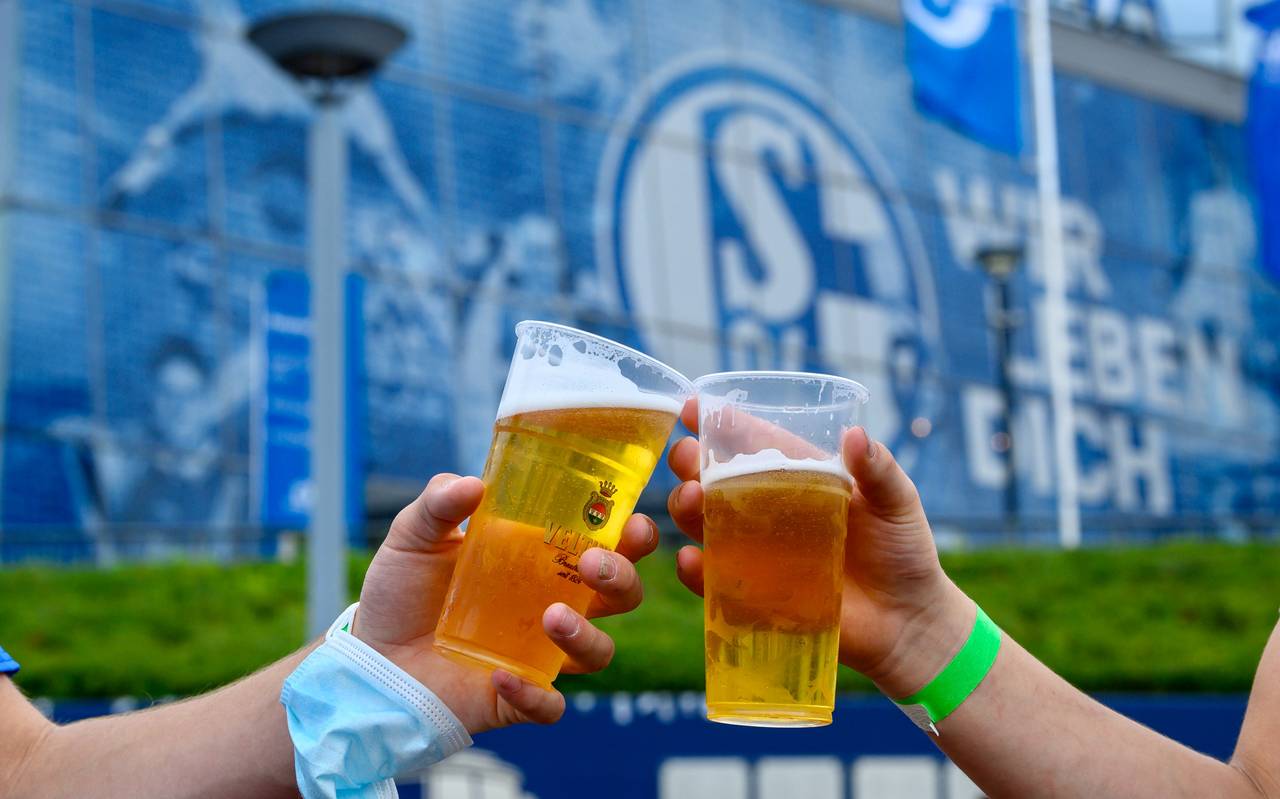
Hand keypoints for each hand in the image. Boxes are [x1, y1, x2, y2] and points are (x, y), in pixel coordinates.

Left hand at [353, 473, 656, 732]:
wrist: (371, 657)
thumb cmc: (404, 591)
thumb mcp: (414, 536)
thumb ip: (438, 503)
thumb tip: (472, 484)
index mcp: (544, 560)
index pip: (607, 543)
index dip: (632, 535)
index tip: (630, 521)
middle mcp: (554, 605)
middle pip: (622, 596)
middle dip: (622, 578)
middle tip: (593, 564)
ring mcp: (541, 655)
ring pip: (599, 652)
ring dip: (587, 635)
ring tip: (551, 617)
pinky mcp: (518, 698)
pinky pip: (549, 707)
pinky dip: (534, 696)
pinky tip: (502, 676)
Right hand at [667, 401, 972, 697]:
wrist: (910, 622)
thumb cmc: (904, 553)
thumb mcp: (898, 503)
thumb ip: (878, 470)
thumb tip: (854, 434)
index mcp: (799, 479)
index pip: (752, 444)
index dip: (720, 424)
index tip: (690, 406)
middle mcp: (769, 512)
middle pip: (717, 481)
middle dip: (692, 463)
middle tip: (686, 456)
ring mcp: (757, 554)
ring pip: (706, 525)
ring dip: (686, 509)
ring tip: (689, 499)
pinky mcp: (754, 596)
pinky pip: (714, 581)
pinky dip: (696, 571)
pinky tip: (693, 559)